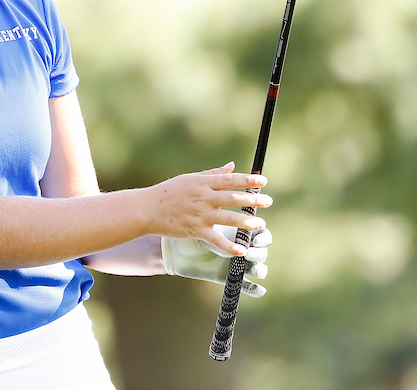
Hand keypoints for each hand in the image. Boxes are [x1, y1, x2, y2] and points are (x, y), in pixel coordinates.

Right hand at [149, 163, 270, 243]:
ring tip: (260, 224)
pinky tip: (241, 251)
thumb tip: (233, 166)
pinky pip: (215, 239)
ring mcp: (199, 215)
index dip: (247, 180)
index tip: (263, 181)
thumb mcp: (190, 178)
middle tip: (269, 201)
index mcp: (203, 183)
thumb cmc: (170, 192)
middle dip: (252, 200)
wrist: (148, 209)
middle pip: (232, 198)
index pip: (229, 180)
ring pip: (227, 218)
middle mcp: (203, 198)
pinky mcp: (195, 230)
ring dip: (245, 221)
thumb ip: (213, 174)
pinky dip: (228, 246)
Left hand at [161, 225, 271, 296]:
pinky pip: (245, 286)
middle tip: (251, 252)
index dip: (263, 236)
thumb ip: (216, 226)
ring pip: (257, 268)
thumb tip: (229, 221)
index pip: (259, 233)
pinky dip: (254, 290)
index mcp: (237, 231)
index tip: (257, 235)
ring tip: (256, 270)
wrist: (173, 247)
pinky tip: (260, 291)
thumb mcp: (203, 226)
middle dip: (260, 252)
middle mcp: (240, 247)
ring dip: (259, 269)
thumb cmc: (187, 228)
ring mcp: (235, 263)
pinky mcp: (227, 277)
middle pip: (261, 251)